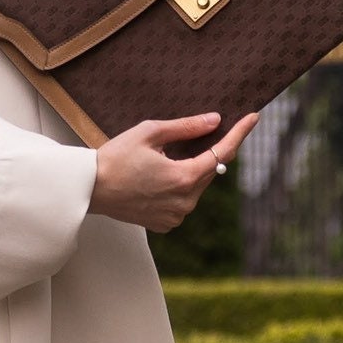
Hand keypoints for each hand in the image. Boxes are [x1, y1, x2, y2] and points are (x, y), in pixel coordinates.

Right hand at [91, 110, 259, 230]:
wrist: (89, 189)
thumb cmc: (115, 157)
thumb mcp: (150, 133)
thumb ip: (186, 127)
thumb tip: (215, 121)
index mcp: (184, 178)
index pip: (222, 153)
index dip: (239, 134)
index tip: (253, 118)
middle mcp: (186, 201)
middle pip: (210, 171)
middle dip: (209, 151)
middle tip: (202, 133)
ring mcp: (176, 216)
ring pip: (196, 186)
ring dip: (191, 170)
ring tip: (164, 159)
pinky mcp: (166, 224)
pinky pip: (183, 201)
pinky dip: (178, 187)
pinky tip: (157, 178)